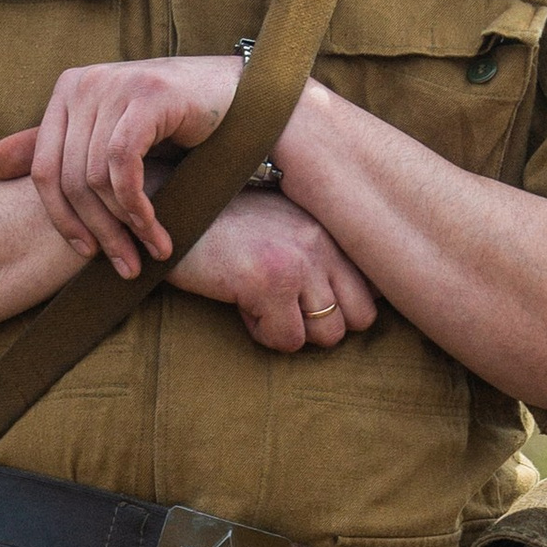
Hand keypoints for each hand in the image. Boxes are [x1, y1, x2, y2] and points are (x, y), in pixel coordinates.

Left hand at [0, 54, 242, 270]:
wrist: (239, 97)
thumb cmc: (175, 123)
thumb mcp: (111, 136)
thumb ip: (58, 148)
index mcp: (67, 91)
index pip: (43, 170)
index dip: (61, 220)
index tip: (85, 253)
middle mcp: (85, 83)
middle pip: (70, 179)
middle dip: (98, 232)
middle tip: (124, 266)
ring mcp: (115, 85)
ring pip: (97, 179)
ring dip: (125, 227)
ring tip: (148, 253)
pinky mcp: (147, 95)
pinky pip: (123, 167)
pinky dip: (137, 207)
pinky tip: (156, 230)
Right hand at [166, 187, 379, 353]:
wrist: (170, 205)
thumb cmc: (220, 222)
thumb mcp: (278, 225)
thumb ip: (315, 251)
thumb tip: (356, 302)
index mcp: (328, 226)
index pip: (375, 287)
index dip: (345, 305)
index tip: (310, 300)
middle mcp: (323, 240)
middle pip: (361, 317)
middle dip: (324, 324)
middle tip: (286, 308)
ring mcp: (300, 260)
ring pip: (327, 334)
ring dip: (292, 330)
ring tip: (261, 303)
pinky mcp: (271, 282)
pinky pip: (287, 340)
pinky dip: (262, 333)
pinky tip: (240, 303)